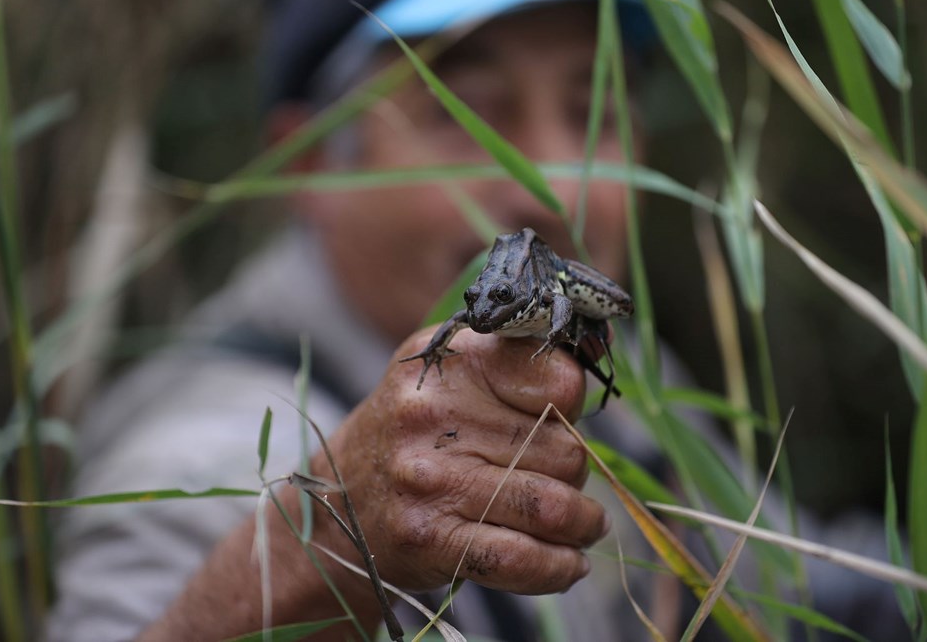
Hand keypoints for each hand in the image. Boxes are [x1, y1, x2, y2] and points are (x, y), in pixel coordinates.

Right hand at [311, 327, 609, 595]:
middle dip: (575, 472)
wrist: (333, 505)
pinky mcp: (429, 537)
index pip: (557, 380)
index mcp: (450, 361)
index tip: (564, 420)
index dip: (574, 406)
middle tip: (559, 480)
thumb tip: (592, 359)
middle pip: (563, 449)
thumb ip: (516, 364)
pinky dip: (559, 567)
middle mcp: (434, 414)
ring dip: (582, 523)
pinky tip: (568, 564)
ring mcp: (430, 478)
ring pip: (553, 505)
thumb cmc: (412, 436)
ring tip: (583, 526)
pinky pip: (520, 559)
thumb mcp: (449, 376)